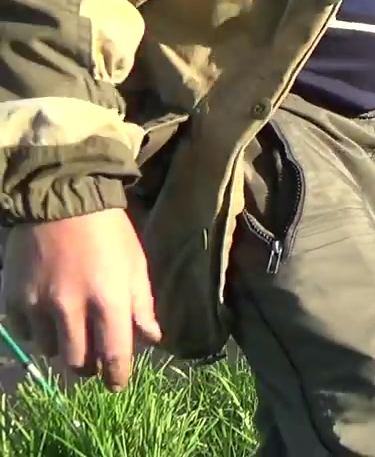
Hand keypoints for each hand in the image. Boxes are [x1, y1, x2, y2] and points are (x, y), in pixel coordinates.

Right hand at [1, 209, 161, 391]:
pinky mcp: (13, 297)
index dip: (117, 376)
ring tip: (70, 327)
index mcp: (109, 300)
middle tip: (93, 358)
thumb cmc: (109, 232)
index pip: (114, 355)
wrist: (62, 199)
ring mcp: (38, 304)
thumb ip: (141, 305)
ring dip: (63, 345)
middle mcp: (71, 308)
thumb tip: (151, 338)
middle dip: (89, 366)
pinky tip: (46, 315)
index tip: (117, 385)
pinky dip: (36, 331)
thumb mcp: (136, 265)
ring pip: (50, 349)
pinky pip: (24, 333)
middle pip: (78, 362)